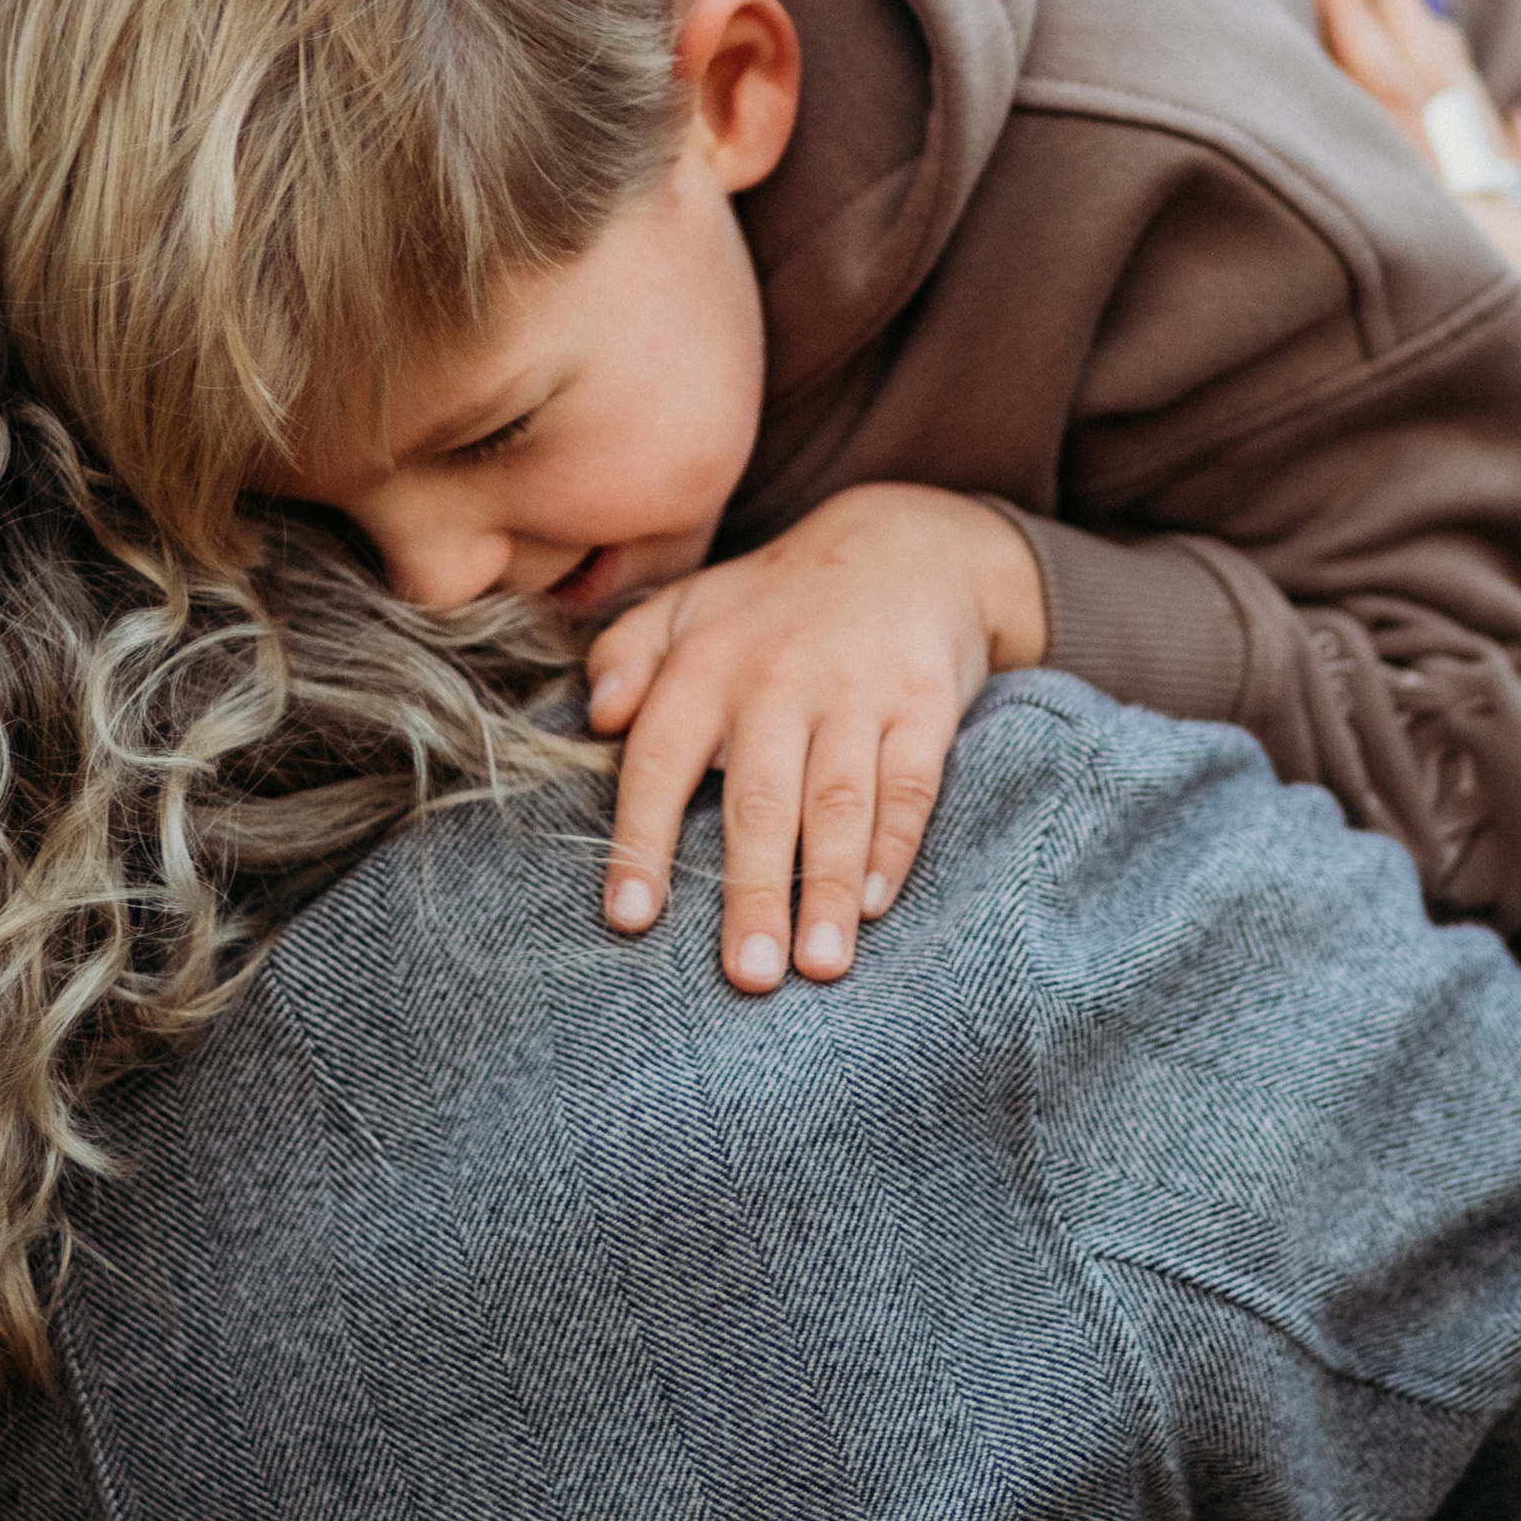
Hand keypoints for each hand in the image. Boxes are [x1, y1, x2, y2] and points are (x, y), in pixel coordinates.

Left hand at [583, 484, 1048, 990]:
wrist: (907, 543)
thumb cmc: (776, 600)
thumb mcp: (689, 605)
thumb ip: (626, 655)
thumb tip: (594, 718)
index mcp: (707, 663)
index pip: (661, 760)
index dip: (643, 841)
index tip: (632, 919)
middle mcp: (778, 678)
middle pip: (760, 801)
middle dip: (751, 893)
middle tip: (747, 977)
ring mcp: (857, 691)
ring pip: (838, 802)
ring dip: (826, 887)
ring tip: (818, 966)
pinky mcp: (925, 702)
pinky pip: (909, 784)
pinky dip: (894, 846)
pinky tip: (875, 906)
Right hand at [1305, 0, 1520, 640]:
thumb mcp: (1466, 389)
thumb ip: (1363, 370)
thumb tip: (1263, 349)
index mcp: (1456, 233)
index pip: (1383, 107)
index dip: (1345, 29)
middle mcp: (1493, 217)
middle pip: (1426, 89)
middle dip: (1385, 5)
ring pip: (1478, 121)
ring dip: (1444, 51)